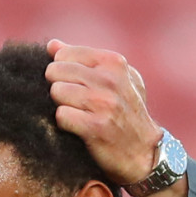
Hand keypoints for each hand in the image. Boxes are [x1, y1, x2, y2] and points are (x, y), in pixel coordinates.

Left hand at [45, 39, 162, 185]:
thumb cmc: (126, 112)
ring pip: (57, 92)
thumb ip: (83, 59)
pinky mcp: (95, 126)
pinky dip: (64, 124)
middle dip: (58, 87)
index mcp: (113, 62)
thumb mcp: (115, 79)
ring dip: (61, 105)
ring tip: (77, 114)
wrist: (143, 151)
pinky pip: (61, 115)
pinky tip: (77, 128)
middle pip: (55, 72)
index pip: (63, 54)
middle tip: (72, 101)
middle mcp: (110, 79)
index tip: (73, 85)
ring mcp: (103, 103)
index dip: (61, 71)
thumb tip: (52, 45)